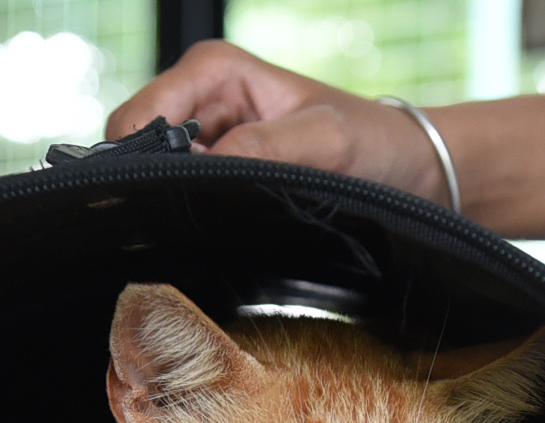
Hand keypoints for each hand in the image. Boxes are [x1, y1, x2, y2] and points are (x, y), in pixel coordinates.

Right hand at [107, 41, 451, 202]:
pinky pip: (183, 198)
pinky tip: (225, 230)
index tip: (165, 200)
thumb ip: (260, 149)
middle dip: (156, 187)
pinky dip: (196, 216)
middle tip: (201, 216)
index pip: (135, 119)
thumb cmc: (374, 142)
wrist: (409, 173)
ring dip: (178, 206)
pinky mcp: (220, 175)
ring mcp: (208, 140)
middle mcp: (201, 100)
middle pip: (135, 151)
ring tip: (224, 222)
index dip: (137, 162)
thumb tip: (201, 170)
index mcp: (213, 71)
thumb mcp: (325, 141)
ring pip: (156, 181)